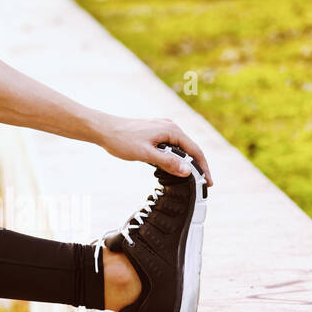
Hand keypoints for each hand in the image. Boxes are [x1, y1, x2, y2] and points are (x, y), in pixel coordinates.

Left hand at [96, 116, 213, 186]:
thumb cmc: (121, 140)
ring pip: (180, 148)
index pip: (195, 151)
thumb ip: (167, 162)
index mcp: (171, 130)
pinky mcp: (154, 132)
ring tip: (192, 179)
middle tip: (202, 185)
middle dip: (197, 166)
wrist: (103, 129)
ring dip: (186, 162)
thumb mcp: (145, 154)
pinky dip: (176, 157)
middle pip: (190, 149)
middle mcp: (169, 126)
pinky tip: (174, 168)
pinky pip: (171, 146)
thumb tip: (188, 171)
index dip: (204, 168)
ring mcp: (162, 128)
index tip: (208, 183)